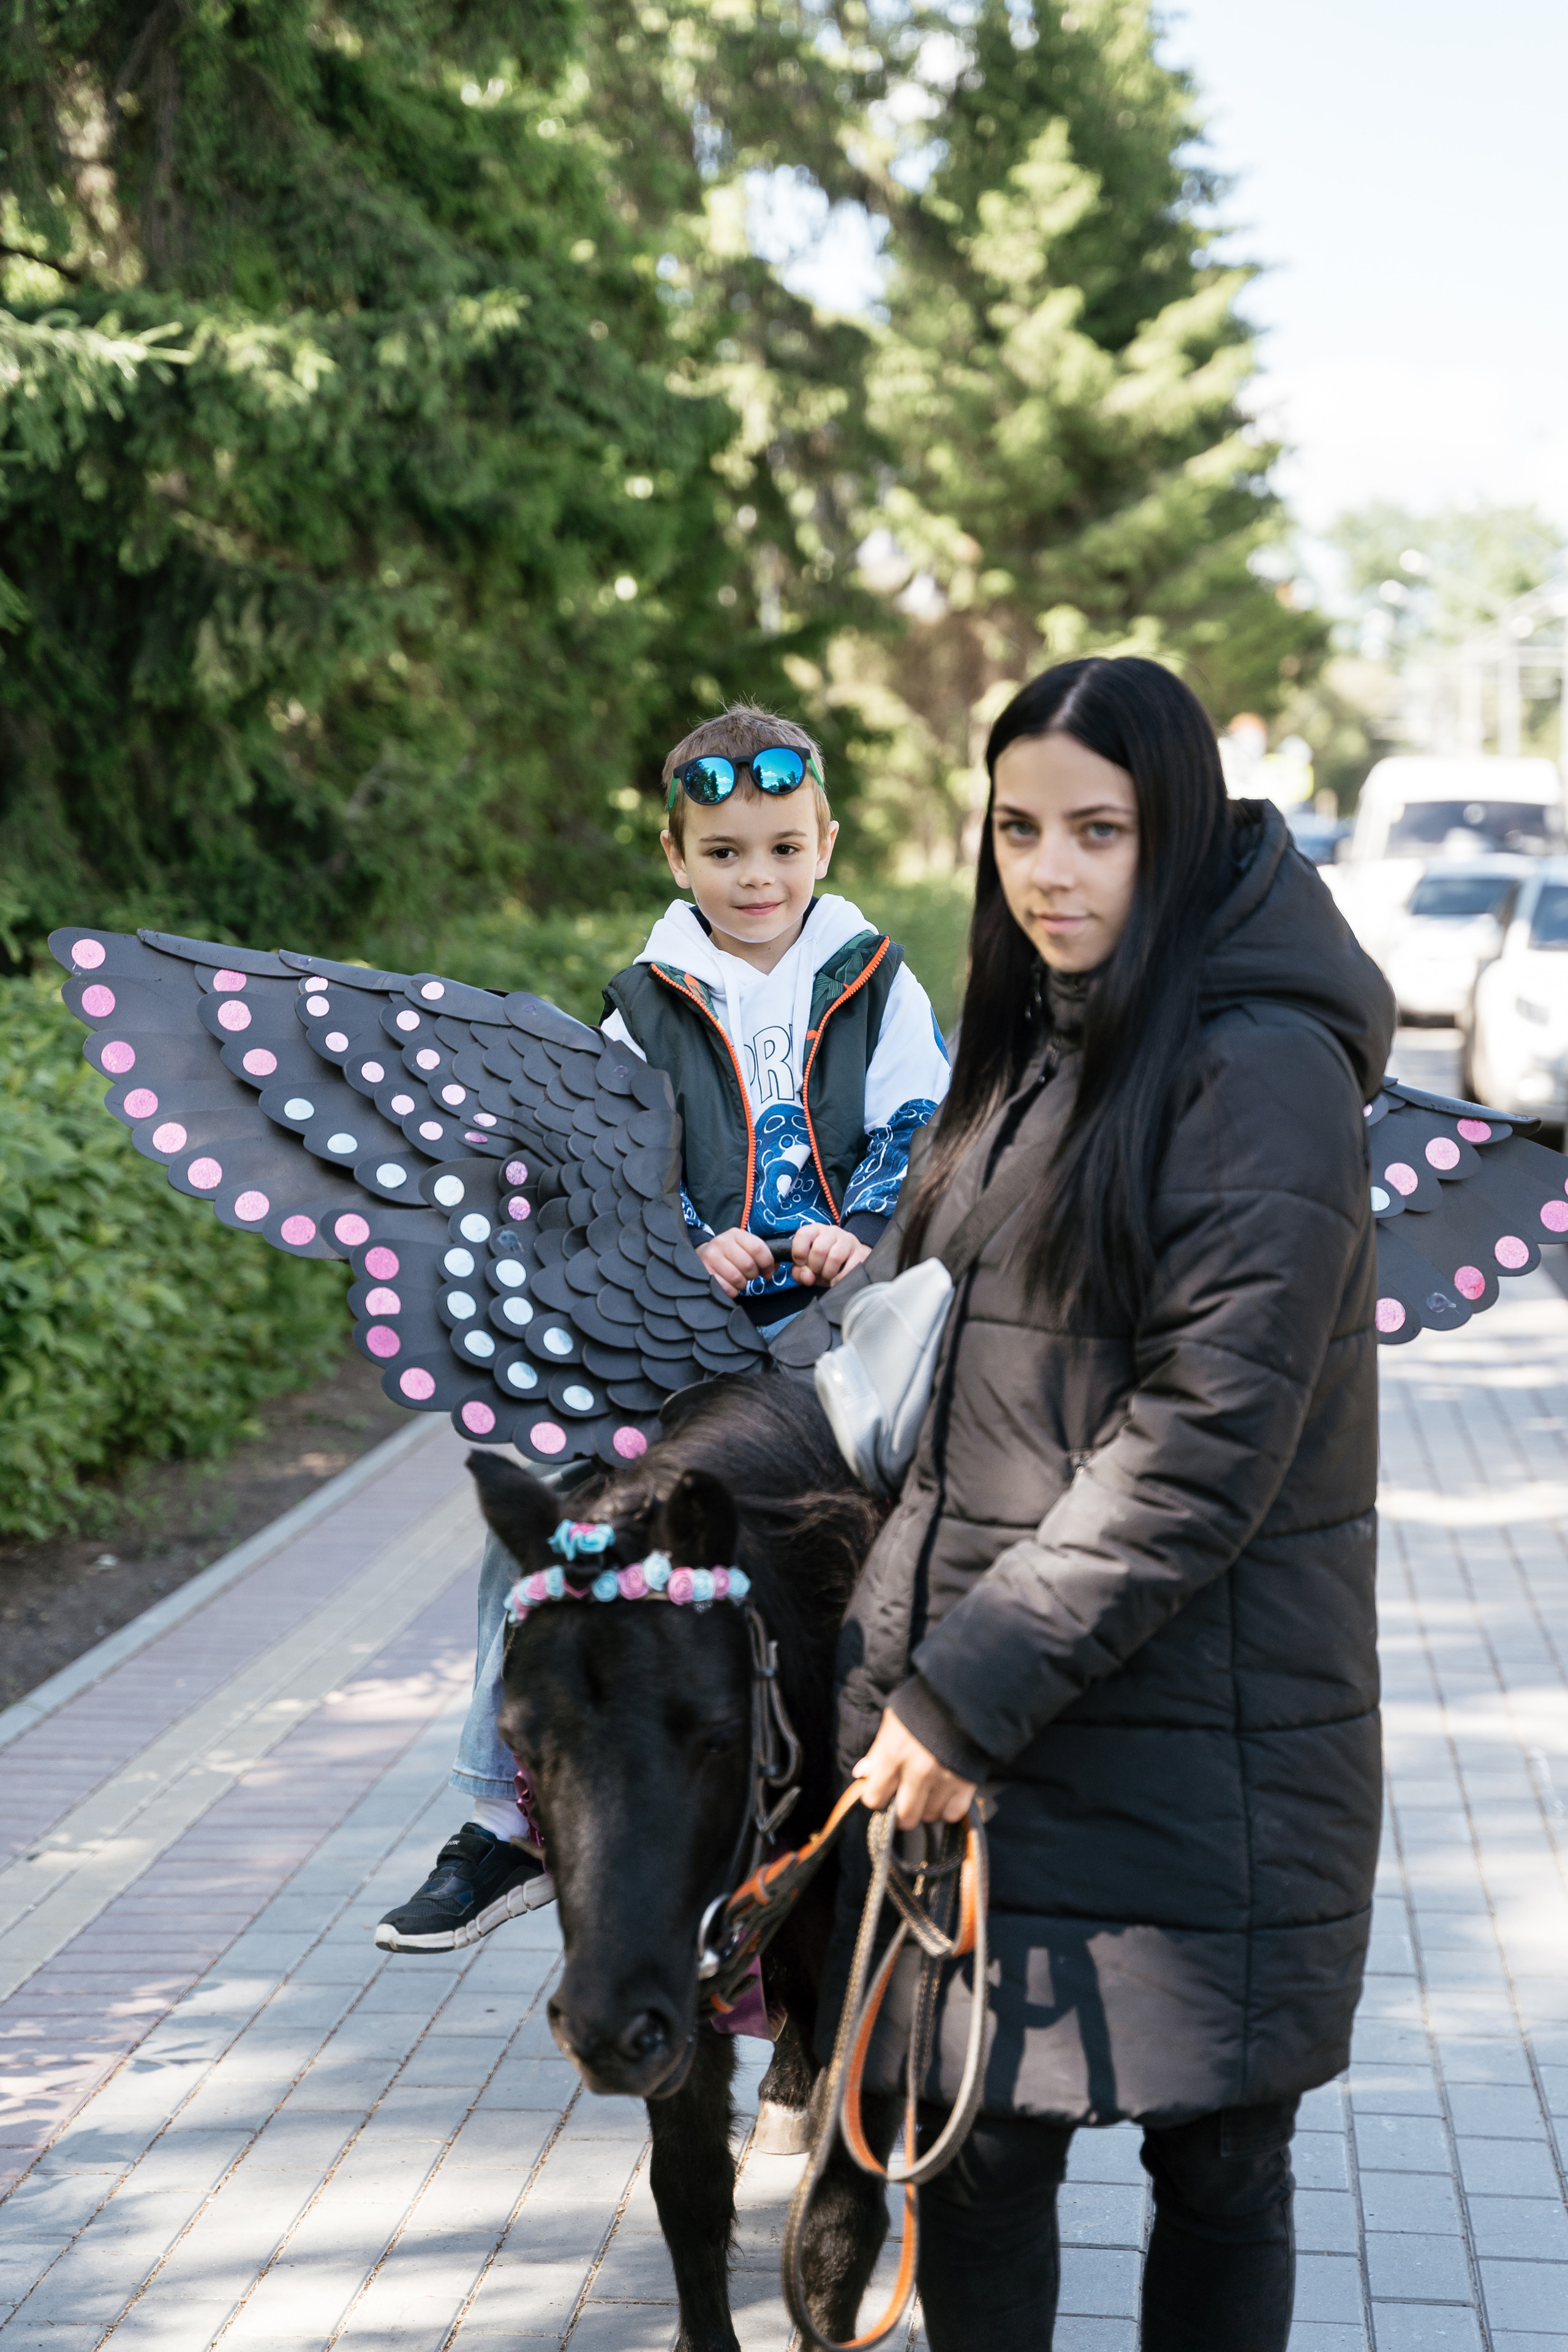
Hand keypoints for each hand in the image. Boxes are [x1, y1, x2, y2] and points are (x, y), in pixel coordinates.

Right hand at [697, 1227, 775, 1297]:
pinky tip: (729, 1284)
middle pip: (748, 1265)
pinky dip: (732, 1290)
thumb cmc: (730, 1254)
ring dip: (742, 1284)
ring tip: (739, 1279)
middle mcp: (722, 1242)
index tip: (768, 1270)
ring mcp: (711, 1257)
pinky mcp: (704, 1272)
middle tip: (749, 1275)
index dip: (767, 1263)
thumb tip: (774, 1267)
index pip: (758, 1249)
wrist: (704, 1255)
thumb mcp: (745, 1247)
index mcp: (736, 1234)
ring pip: (737, 1278)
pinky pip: (726, 1288)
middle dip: (753, 1275)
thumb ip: (762, 1254)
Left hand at [791, 1226, 871, 1287]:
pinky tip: (837, 1280)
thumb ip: (800, 1272)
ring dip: (828, 1274)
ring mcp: (848, 1240)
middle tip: (818, 1273)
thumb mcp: (807, 1267)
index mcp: (815, 1230)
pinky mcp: (860, 1252)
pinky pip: (849, 1268)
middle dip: (815, 1267)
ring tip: (828, 1277)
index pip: (803, 1235)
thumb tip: (808, 1277)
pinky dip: (840, 1279)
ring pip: (834, 1257)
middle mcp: (832, 1231)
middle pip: (819, 1249)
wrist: (850, 1263)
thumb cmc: (824, 1264)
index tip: (802, 1264)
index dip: (799, 1253)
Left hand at [852, 1709, 977, 1829]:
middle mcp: (917, 1771)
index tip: (883, 1792)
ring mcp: (943, 1779)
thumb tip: (861, 1774)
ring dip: (926, 1808)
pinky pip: (953, 1813)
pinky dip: (948, 1809)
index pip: (874, 1798)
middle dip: (901, 1812)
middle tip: (905, 1800)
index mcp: (893, 1753)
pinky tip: (945, 1796)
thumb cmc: (921, 1706)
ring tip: (927, 1793)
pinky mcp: (966, 1783)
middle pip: (904, 1816)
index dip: (877, 1797)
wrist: (961, 1694)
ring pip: (929, 1816)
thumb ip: (877, 1751)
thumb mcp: (893, 1722)